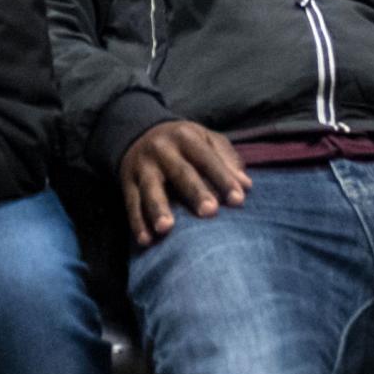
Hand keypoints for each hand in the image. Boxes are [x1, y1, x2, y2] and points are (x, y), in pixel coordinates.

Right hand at [119, 119, 251, 249]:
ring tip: (166, 228)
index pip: (207, 158)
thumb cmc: (184, 144)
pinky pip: (131, 203)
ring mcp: (143, 166)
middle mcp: (163, 149)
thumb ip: (226, 159)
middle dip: (195, 192)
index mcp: (186, 136)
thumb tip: (246, 185)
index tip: (239, 199)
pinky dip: (136, 222)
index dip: (223, 177)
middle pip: (180, 172)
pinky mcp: (127, 182)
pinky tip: (145, 240)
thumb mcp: (205, 140)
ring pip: (151, 189)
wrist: (139, 133)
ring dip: (157, 208)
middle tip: (209, 212)